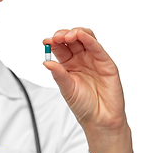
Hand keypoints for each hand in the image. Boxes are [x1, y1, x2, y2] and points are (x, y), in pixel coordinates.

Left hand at [43, 28, 132, 152]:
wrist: (100, 119)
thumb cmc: (83, 105)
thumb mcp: (66, 89)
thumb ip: (58, 74)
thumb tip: (46, 62)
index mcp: (69, 65)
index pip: (60, 48)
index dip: (53, 43)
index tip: (45, 42)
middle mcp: (81, 59)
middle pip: (72, 40)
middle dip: (62, 35)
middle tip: (55, 38)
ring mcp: (93, 60)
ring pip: (85, 39)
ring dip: (76, 33)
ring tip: (66, 36)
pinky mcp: (106, 63)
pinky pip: (97, 48)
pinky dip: (89, 40)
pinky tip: (81, 36)